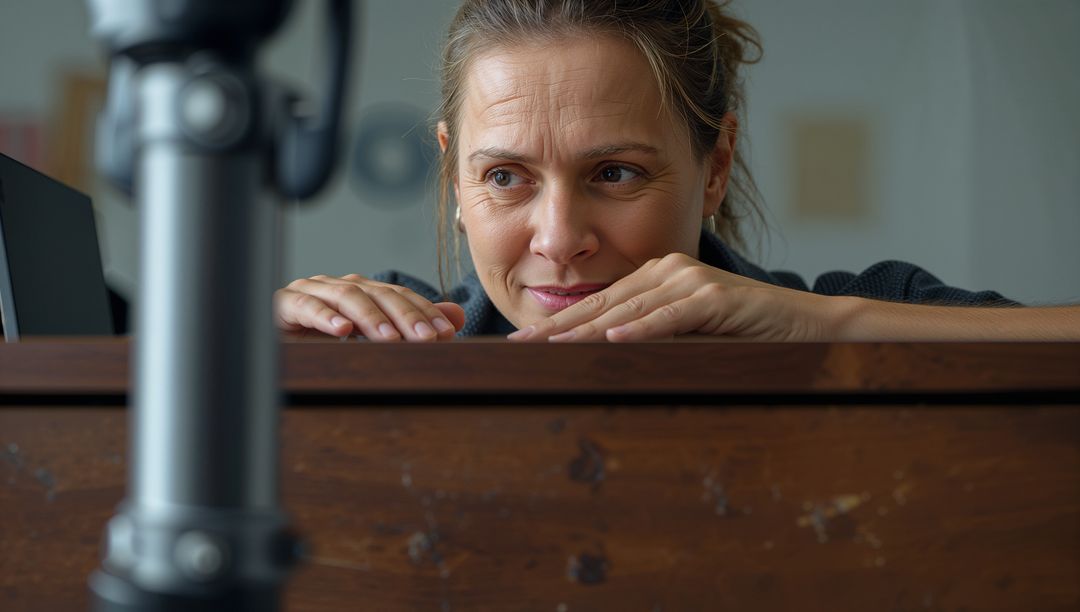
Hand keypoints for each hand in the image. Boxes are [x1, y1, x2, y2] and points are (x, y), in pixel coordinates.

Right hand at [274, 274, 464, 340]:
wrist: (269, 348)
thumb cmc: (321, 344)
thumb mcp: (371, 338)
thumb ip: (411, 325)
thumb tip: (456, 317)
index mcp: (360, 291)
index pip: (398, 295)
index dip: (423, 311)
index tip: (446, 333)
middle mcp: (338, 286)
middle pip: (377, 294)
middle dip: (405, 316)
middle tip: (427, 338)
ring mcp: (311, 292)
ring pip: (346, 297)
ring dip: (371, 318)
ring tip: (390, 338)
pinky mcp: (283, 304)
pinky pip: (306, 307)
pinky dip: (325, 318)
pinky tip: (342, 331)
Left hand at [507, 253, 840, 341]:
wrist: (804, 323)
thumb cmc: (743, 333)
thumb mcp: (687, 336)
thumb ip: (651, 339)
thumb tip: (603, 361)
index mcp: (656, 278)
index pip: (599, 305)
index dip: (560, 323)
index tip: (523, 342)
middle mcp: (668, 272)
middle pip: (604, 305)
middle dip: (559, 327)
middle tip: (520, 346)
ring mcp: (691, 281)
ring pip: (630, 310)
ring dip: (589, 331)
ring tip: (552, 347)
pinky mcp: (717, 298)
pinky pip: (672, 316)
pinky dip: (644, 329)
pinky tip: (615, 340)